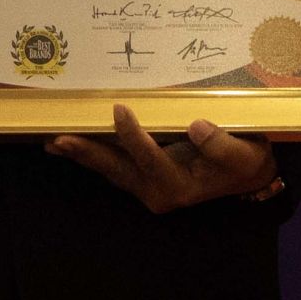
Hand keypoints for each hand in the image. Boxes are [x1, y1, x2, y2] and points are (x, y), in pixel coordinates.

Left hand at [48, 106, 278, 213]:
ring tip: (52, 141)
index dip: (132, 135)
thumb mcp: (244, 155)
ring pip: (108, 169)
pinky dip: (90, 154)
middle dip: (86, 153)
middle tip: (59, 139)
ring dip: (81, 155)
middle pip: (116, 169)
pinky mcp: (141, 178)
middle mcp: (155, 192)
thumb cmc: (246, 161)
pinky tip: (66, 145)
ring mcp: (145, 187)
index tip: (119, 108)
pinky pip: (112, 165)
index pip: (149, 158)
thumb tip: (196, 126)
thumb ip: (221, 145)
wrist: (248, 176)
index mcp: (178, 187)